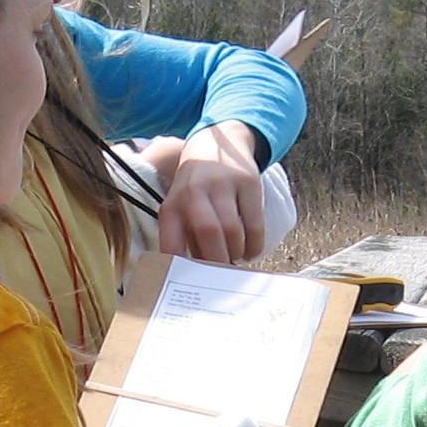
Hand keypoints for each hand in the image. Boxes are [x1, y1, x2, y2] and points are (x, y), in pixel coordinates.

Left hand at [157, 122, 266, 264]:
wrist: (216, 143)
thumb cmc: (195, 189)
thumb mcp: (181, 207)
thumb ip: (186, 237)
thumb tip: (199, 275)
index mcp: (173, 204)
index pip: (171, 240)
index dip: (179, 265)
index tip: (188, 283)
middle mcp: (195, 192)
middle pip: (208, 234)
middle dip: (218, 261)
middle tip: (222, 275)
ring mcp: (223, 185)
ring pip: (233, 230)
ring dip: (236, 253)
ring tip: (236, 258)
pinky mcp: (248, 183)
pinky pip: (255, 223)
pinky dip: (254, 245)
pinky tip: (250, 251)